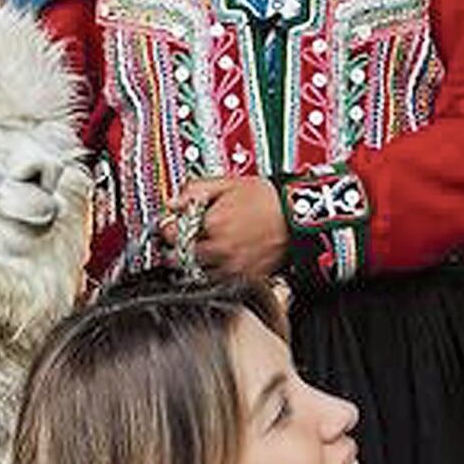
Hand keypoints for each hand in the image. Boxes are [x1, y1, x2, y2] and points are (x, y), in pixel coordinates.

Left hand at [161, 176, 288, 280]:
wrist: (297, 217)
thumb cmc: (267, 199)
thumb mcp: (227, 183)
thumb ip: (195, 189)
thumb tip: (173, 202)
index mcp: (213, 224)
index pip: (171, 235)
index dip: (166, 228)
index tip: (169, 225)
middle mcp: (221, 250)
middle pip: (180, 259)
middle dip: (174, 250)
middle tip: (176, 242)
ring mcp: (233, 267)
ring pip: (197, 273)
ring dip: (192, 263)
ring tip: (196, 251)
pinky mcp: (245, 278)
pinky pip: (218, 281)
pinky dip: (212, 272)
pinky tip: (216, 260)